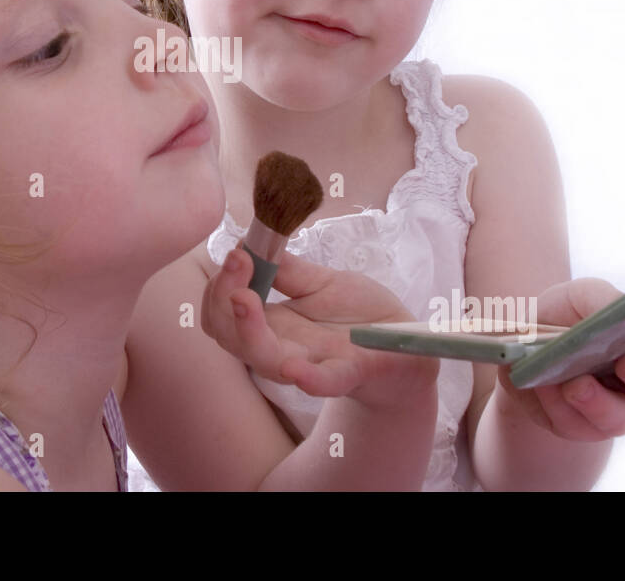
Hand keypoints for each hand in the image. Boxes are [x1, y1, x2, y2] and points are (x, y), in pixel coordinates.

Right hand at [201, 245, 438, 411]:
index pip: (222, 313)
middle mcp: (282, 348)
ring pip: (265, 359)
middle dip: (222, 300)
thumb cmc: (360, 315)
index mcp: (271, 325)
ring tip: (243, 298)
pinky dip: (307, 378)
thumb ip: (287, 269)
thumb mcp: (321, 282)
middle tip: (238, 262)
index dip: (219, 286)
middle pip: (230, 337)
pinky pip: (324, 382)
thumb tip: (252, 242)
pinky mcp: (350, 373)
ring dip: (248, 330)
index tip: (236, 253)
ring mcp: (314, 363)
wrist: (405, 343)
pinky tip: (292, 367)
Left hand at [493, 278, 624, 439]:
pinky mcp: (579, 426)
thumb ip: (603, 298)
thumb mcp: (579, 296)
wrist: (517, 342)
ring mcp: (613, 407)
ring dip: (600, 401)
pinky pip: (576, 424)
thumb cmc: (562, 315)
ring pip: (621, 418)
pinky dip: (558, 403)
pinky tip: (545, 384)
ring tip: (577, 384)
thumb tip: (622, 309)